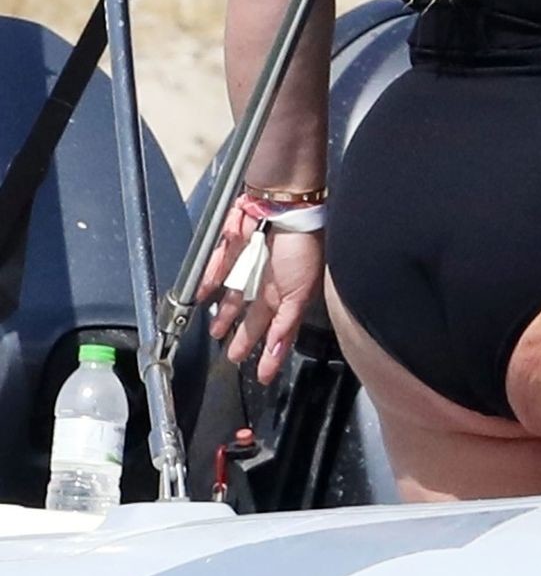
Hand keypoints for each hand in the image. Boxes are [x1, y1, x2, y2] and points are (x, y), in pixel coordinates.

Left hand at [198, 198, 323, 384]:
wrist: (286, 200)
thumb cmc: (304, 240)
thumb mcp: (301, 291)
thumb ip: (287, 323)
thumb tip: (278, 352)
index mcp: (289, 292)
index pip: (278, 330)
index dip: (271, 353)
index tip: (262, 374)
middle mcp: (269, 280)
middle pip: (253, 316)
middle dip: (244, 337)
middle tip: (234, 356)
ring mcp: (251, 264)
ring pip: (234, 294)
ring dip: (225, 313)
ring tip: (215, 331)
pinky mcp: (233, 247)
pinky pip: (217, 268)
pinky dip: (209, 281)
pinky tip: (201, 296)